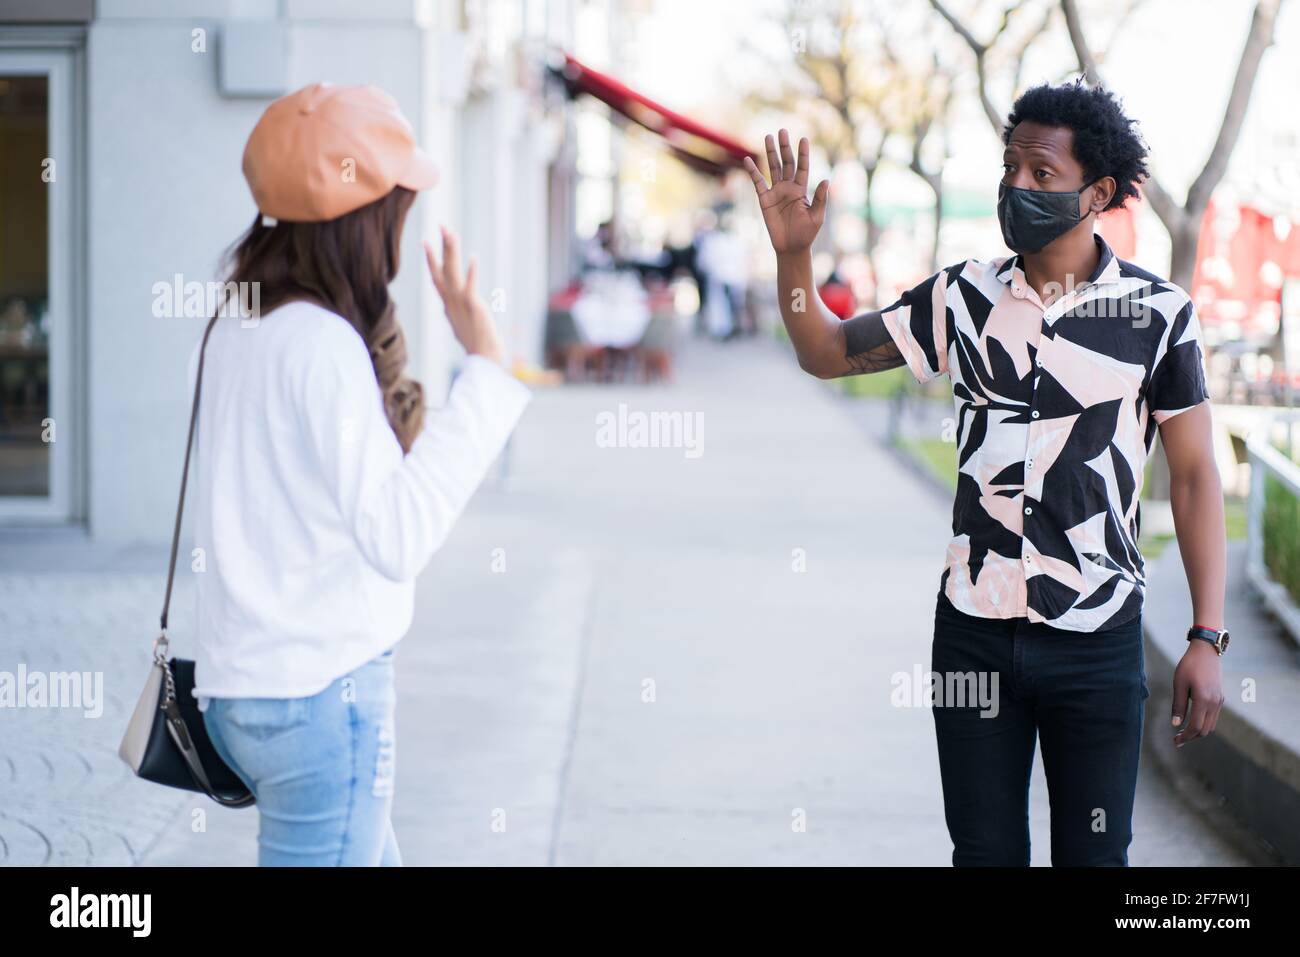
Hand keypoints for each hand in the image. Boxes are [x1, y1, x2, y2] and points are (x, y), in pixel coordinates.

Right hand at [424, 227, 503, 364]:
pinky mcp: (473, 306)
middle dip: (441, 246)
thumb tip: (451, 308)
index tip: (426, 242)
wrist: (482, 357)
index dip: (431, 259)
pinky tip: (473, 258)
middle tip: (441, 226)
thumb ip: (456, 311)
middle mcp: (451, 301)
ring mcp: (460, 303)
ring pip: (453, 271)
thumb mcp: (460, 323)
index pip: (436, 277)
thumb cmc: (474, 342)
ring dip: (451, 251)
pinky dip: (471, 272)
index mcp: (448, 303)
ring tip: (450, 233)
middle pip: (443, 268)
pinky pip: (470, 286)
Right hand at [743, 129, 828, 255]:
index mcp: (802, 190)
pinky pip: (757, 183)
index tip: (803, 139)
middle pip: (786, 163)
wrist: (791, 248)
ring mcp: (776, 192)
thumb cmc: (807, 234)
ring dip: (770, 153)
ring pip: (772, 168)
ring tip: (768, 136)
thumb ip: (821, 199)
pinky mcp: (765, 200)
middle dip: (785, 147)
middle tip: (782, 130)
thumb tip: (827, 179)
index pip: (802, 167)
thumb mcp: (817, 217)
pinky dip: (753, 171)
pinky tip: (748, 160)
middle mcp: (789, 187)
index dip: (803, 154)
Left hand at [1171, 639, 1224, 746]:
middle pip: (1204, 730)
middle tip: (1177, 739)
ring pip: (1211, 725)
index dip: (1185, 737)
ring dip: (1198, 731)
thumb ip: (1178, 705)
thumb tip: (1176, 725)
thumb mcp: (1179, 684)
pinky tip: (1192, 720)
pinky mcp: (1220, 697)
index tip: (1175, 742)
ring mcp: (1219, 700)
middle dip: (1191, 737)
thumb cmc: (1189, 665)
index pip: (1195, 726)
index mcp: (1203, 700)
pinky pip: (1213, 717)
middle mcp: (1214, 703)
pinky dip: (1204, 723)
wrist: (1206, 651)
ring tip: (1183, 732)